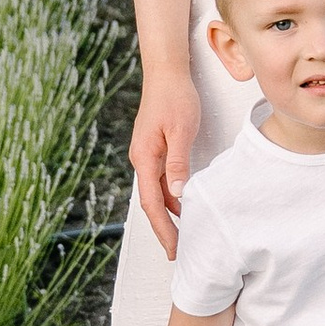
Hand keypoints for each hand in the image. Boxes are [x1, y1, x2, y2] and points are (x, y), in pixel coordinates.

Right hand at [128, 68, 200, 258]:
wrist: (166, 73)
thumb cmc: (175, 98)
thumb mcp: (181, 131)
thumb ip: (178, 163)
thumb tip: (178, 195)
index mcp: (144, 158)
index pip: (153, 203)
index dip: (163, 228)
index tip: (173, 248)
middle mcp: (141, 159)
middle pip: (151, 202)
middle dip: (163, 228)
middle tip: (177, 252)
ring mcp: (146, 155)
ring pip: (156, 193)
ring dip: (168, 214)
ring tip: (183, 235)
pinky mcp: (154, 149)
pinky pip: (160, 180)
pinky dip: (171, 197)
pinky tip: (183, 205)